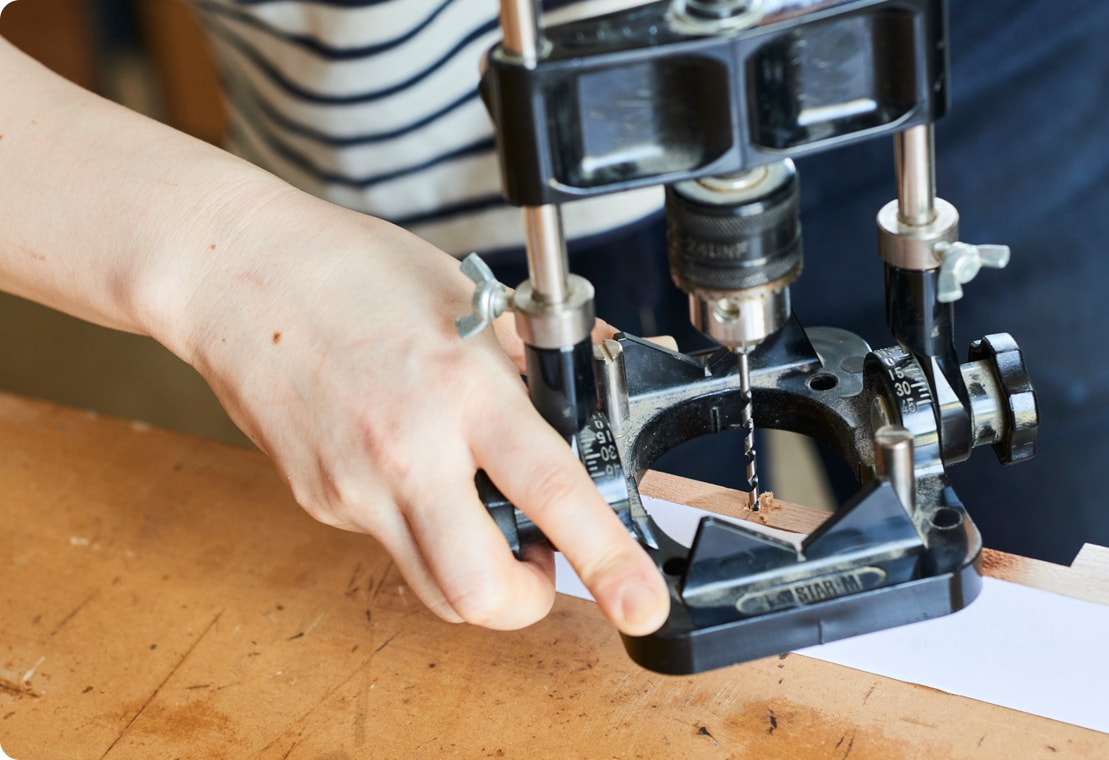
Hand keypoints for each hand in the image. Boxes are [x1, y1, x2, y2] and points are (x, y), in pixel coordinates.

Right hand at [175, 191, 670, 634]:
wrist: (233, 273)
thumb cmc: (348, 269)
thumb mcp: (468, 298)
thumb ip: (535, 357)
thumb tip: (595, 382)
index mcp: (462, 389)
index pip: (552, 493)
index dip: (609, 560)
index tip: (641, 606)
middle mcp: (407, 451)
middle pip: (480, 591)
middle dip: (528, 601)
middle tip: (542, 562)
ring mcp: (353, 487)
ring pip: (433, 590)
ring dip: (478, 580)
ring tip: (483, 516)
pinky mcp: (318, 500)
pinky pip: (389, 545)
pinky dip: (421, 528)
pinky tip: (411, 467)